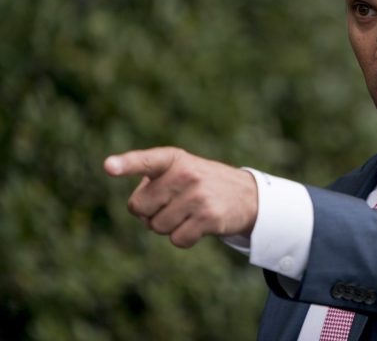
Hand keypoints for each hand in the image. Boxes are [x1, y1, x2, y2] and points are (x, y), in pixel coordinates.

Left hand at [104, 147, 257, 247]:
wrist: (247, 195)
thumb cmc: (201, 185)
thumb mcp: (181, 171)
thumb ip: (153, 183)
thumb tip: (140, 211)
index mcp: (174, 159)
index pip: (145, 160)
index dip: (126, 164)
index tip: (108, 166)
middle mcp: (186, 173)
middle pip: (139, 207)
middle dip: (150, 212)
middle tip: (172, 204)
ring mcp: (198, 195)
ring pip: (157, 227)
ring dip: (169, 226)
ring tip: (189, 213)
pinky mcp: (209, 217)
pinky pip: (177, 239)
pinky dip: (184, 237)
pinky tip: (199, 225)